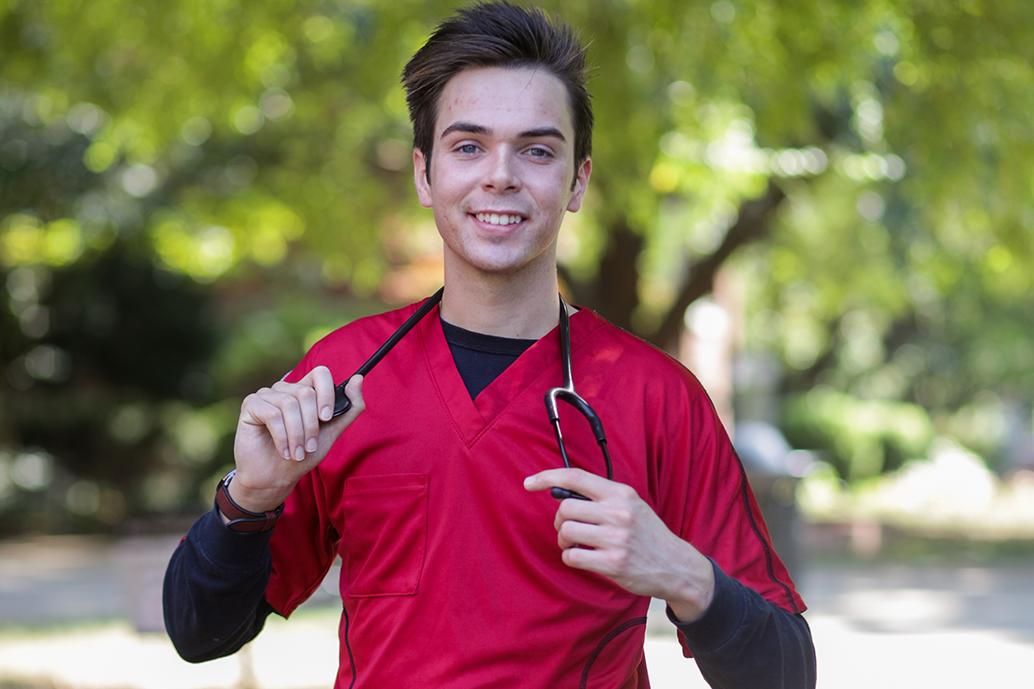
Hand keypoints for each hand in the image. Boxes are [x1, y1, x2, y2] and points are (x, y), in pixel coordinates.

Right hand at [230, 369, 364, 511]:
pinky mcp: (251, 405)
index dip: (326, 393)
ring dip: (297, 435)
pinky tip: (284, 451)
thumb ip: (348, 408)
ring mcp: (266, 395)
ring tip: (297, 453)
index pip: (320, 374)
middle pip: (306, 393)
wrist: (276, 478)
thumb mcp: (331, 432)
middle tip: (309, 447)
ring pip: (289, 404)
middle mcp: (285, 389)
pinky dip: (282, 437)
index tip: (327, 418)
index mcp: (304, 391)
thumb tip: (358, 379)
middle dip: (311, 425)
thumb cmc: (303, 455)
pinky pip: (272, 414)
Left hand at [524, 468, 714, 622]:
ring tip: (578, 545)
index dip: (548, 477)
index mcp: (621, 494)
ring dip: (565, 541)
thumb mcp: (631, 505)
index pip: (576, 477)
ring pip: (566, 532)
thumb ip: (601, 498)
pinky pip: (572, 557)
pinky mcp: (613, 563)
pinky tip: (585, 558)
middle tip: (569, 530)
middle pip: (565, 509)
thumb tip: (561, 493)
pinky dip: (572, 558)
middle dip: (560, 521)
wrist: (675, 565)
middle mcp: (619, 513)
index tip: (529, 482)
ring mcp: (616, 539)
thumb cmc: (647, 534)